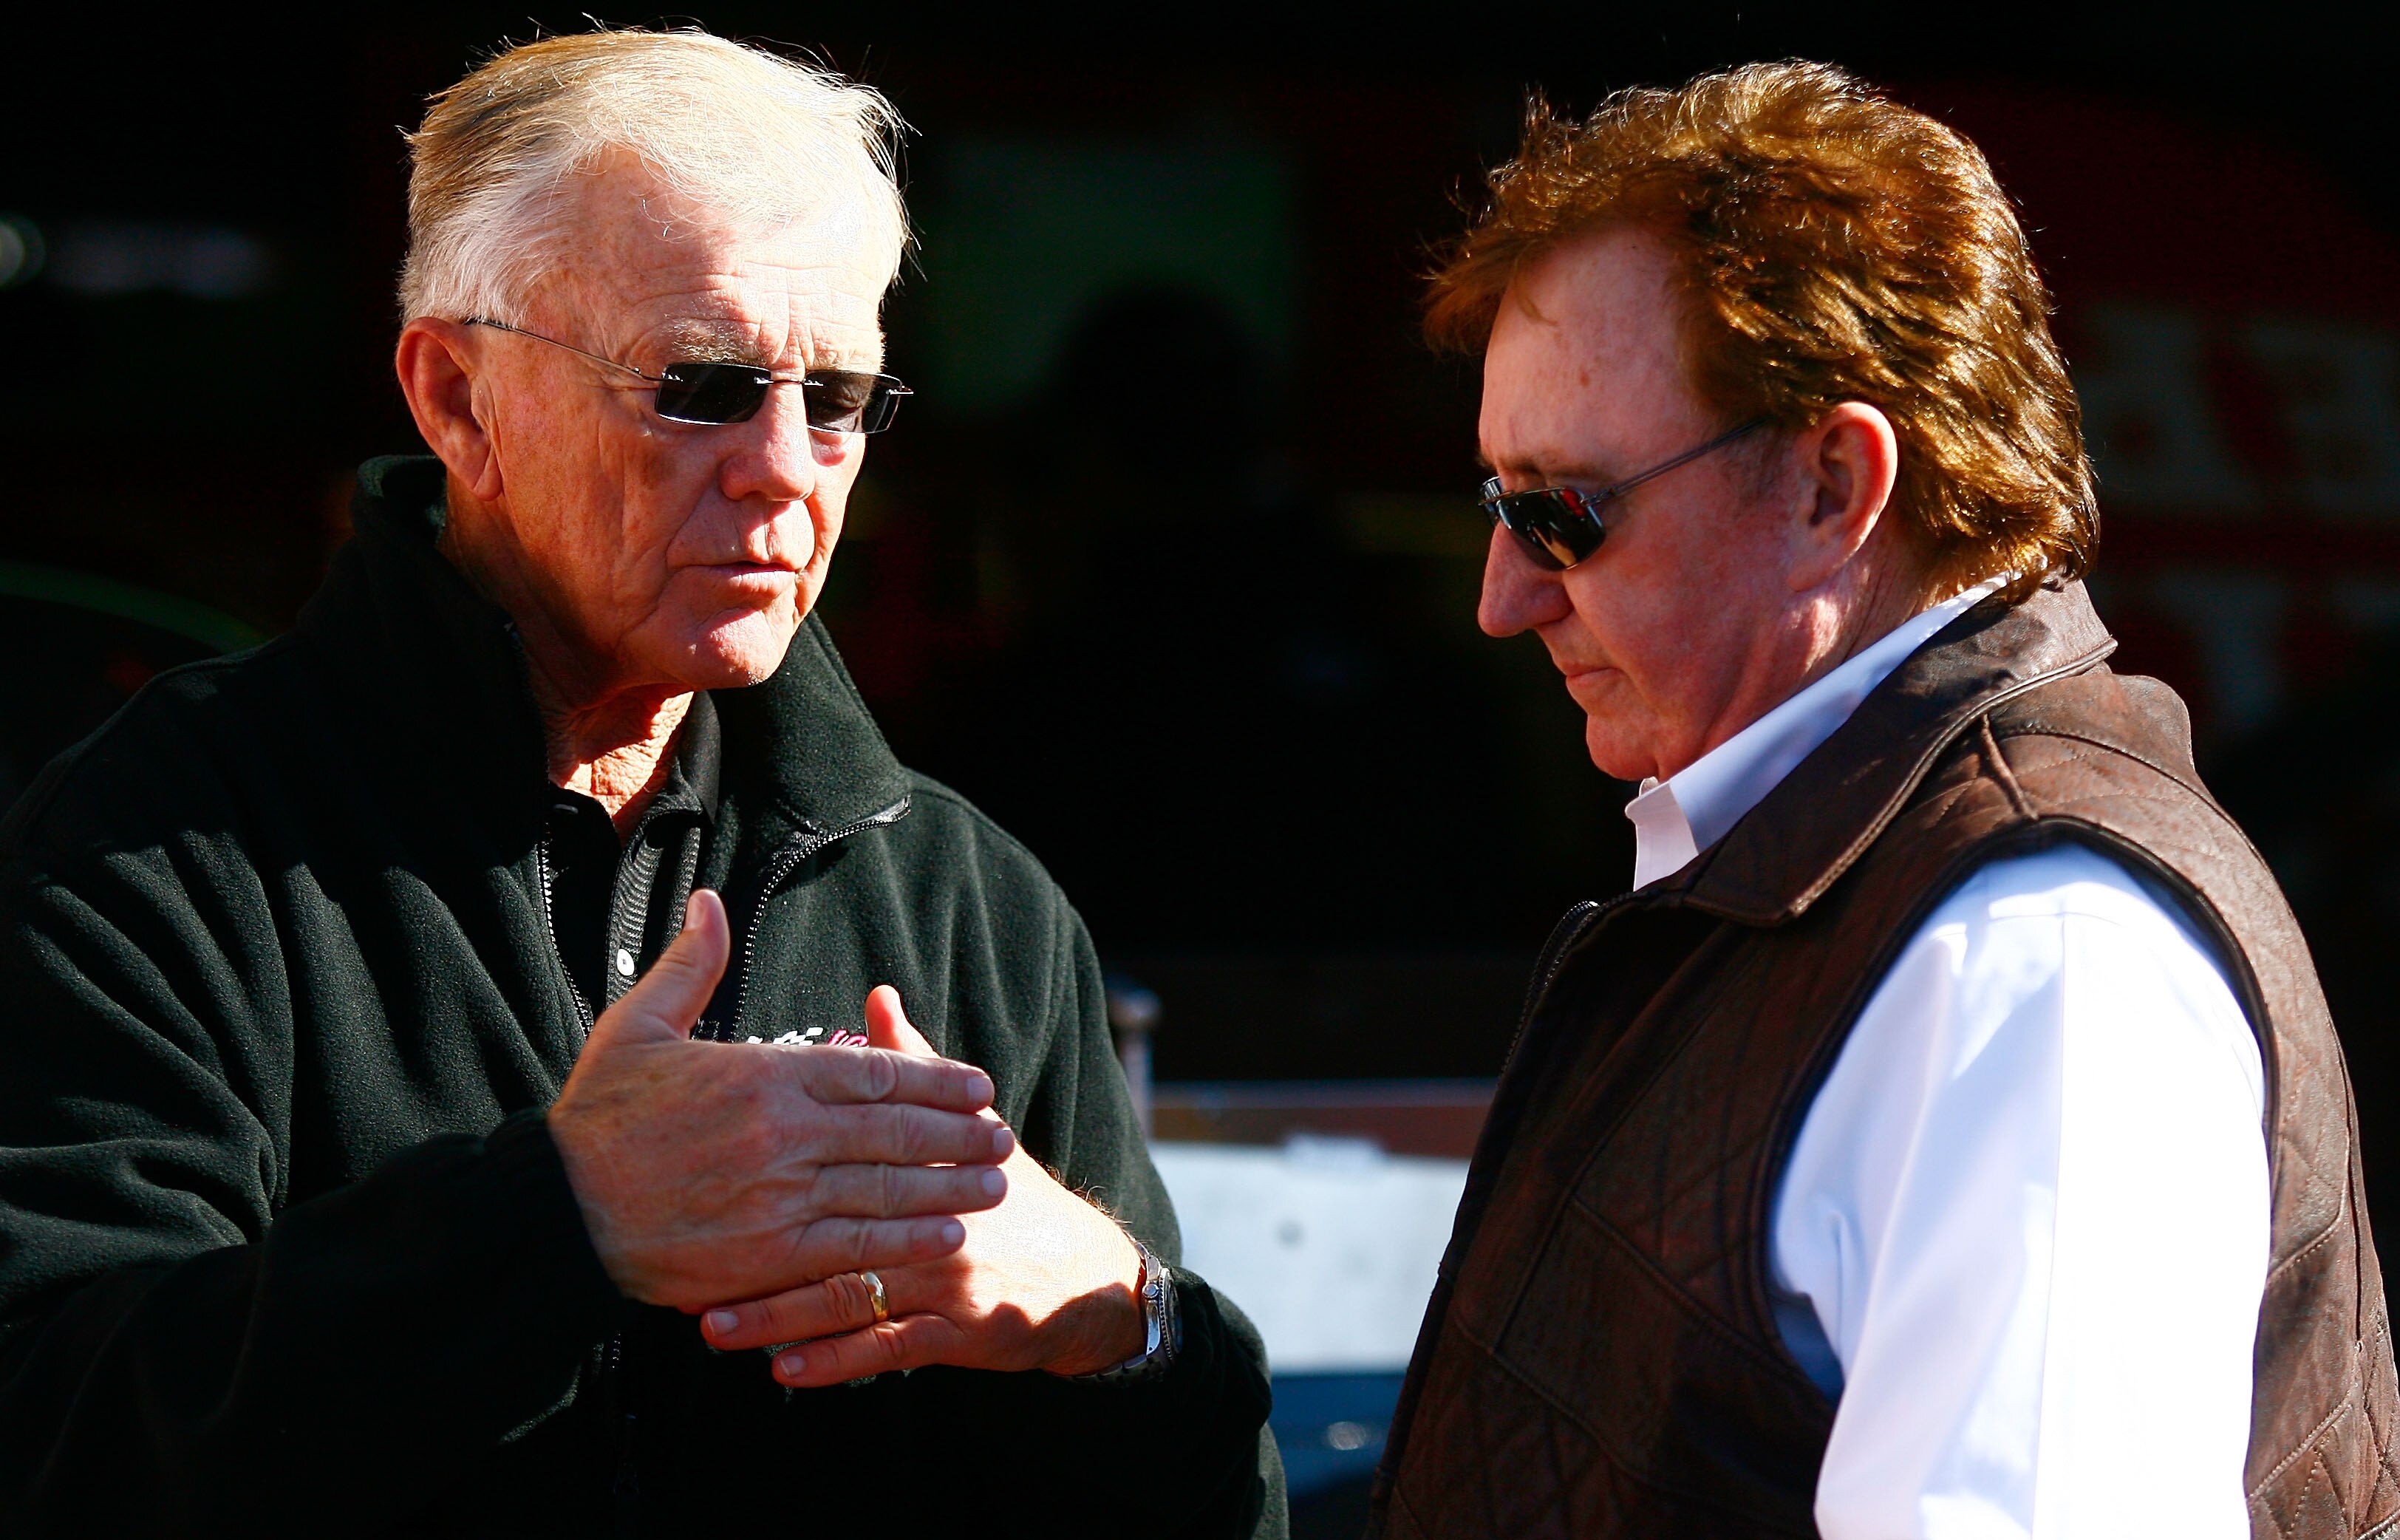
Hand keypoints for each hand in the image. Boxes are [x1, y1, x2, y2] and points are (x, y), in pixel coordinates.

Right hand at [548, 891, 1015, 1309]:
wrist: (556, 1211)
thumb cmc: (597, 1117)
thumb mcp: (637, 1026)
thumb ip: (690, 966)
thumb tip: (710, 903)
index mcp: (762, 1075)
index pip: (873, 1074)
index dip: (934, 1079)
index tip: (977, 1083)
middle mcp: (783, 1134)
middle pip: (896, 1131)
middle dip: (958, 1132)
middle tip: (1003, 1132)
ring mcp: (779, 1198)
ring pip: (887, 1188)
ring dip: (949, 1185)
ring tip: (996, 1181)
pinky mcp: (768, 1256)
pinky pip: (854, 1246)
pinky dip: (906, 1240)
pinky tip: (946, 1233)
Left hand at [698, 986, 1146, 1383]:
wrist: (1079, 1275)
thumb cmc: (1009, 1197)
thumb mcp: (967, 1125)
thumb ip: (911, 1066)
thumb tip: (877, 992)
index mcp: (927, 1155)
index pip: (844, 1148)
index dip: (770, 1161)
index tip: (701, 1169)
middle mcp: (933, 1213)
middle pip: (831, 1226)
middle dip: (752, 1247)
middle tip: (680, 1261)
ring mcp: (944, 1275)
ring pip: (846, 1294)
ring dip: (776, 1315)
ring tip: (712, 1325)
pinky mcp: (957, 1330)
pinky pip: (884, 1348)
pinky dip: (834, 1361)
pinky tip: (784, 1370)